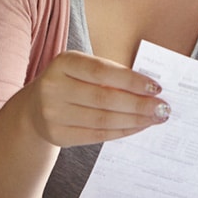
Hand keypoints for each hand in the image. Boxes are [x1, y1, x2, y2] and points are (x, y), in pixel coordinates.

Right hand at [28, 51, 168, 147]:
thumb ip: (110, 74)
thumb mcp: (83, 69)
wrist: (35, 108)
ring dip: (135, 120)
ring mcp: (52, 113)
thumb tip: (150, 88)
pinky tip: (138, 127)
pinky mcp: (57, 135)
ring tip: (155, 118)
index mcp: (63, 63)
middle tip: (163, 107)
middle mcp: (54, 87)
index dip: (131, 80)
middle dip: (139, 104)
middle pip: (105, 98)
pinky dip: (122, 131)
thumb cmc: (71, 83)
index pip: (102, 72)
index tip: (156, 87)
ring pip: (103, 119)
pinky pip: (97, 135)